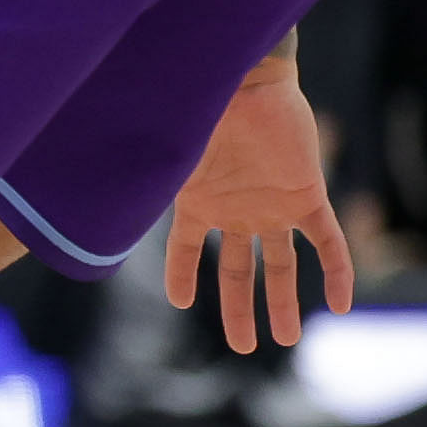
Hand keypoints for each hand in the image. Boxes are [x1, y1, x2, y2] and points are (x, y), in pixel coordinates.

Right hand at [159, 54, 354, 350]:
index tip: (180, 301)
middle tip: (246, 346)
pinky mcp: (307, 195)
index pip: (185, 250)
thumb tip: (85, 205)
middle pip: (237, 270)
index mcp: (198, 203)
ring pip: (280, 264)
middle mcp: (236, 210)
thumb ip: (137, 185)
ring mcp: (273, 205)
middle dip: (239, 309)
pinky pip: (328, 241)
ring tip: (286, 338)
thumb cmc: (197, 112)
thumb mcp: (162, 159)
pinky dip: (336, 271)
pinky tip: (340, 305)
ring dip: (283, 301)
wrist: (247, 81)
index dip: (181, 276)